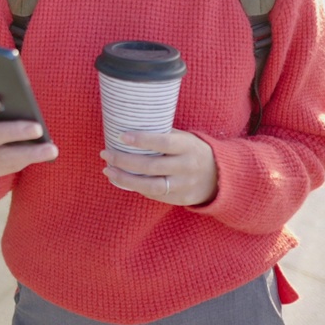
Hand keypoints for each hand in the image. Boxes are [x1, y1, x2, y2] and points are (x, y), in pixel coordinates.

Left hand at [99, 130, 217, 205]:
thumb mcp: (184, 138)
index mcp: (188, 146)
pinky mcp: (180, 199)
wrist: (219, 176)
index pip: (163, 143)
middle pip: (151, 166)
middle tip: (106, 153)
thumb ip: (163, 134)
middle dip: (124, 161)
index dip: (142, 140)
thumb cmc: (192, 151)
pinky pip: (153, 195)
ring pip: (150, 185)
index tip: (121, 136)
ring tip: (108, 170)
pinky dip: (135, 187)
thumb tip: (131, 125)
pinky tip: (120, 179)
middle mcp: (187, 167)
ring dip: (125, 178)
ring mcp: (184, 185)